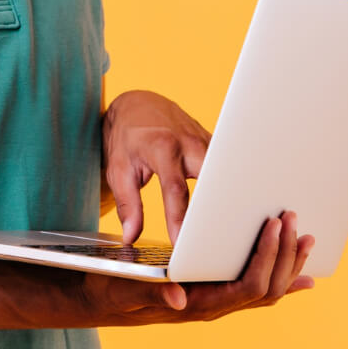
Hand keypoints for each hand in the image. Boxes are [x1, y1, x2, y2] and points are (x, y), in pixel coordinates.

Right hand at [80, 211, 315, 325]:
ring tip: (304, 236)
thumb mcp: (123, 285)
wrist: (100, 296)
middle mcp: (212, 306)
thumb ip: (150, 291)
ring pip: (266, 288)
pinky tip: (296, 268)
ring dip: (288, 262)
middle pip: (265, 288)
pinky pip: (254, 284)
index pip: (246, 288)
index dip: (266, 259)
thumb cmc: (110, 287)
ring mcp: (216, 300)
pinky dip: (278, 272)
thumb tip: (179, 299)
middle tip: (293, 220)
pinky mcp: (214, 290)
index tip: (273, 226)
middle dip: (284, 255)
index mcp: (197, 304)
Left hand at [102, 90, 211, 243]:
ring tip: (225, 234)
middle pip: (211, 181)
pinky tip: (229, 212)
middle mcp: (190, 143)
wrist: (138, 105)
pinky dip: (226, 191)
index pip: (175, 188)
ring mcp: (207, 142)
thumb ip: (127, 204)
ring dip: (225, 202)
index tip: (181, 243)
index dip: (179, 218)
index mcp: (163, 147)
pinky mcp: (215, 146)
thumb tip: (130, 236)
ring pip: (224, 177)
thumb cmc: (127, 137)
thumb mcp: (118, 169)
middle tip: (212, 243)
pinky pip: (225, 171)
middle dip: (214, 210)